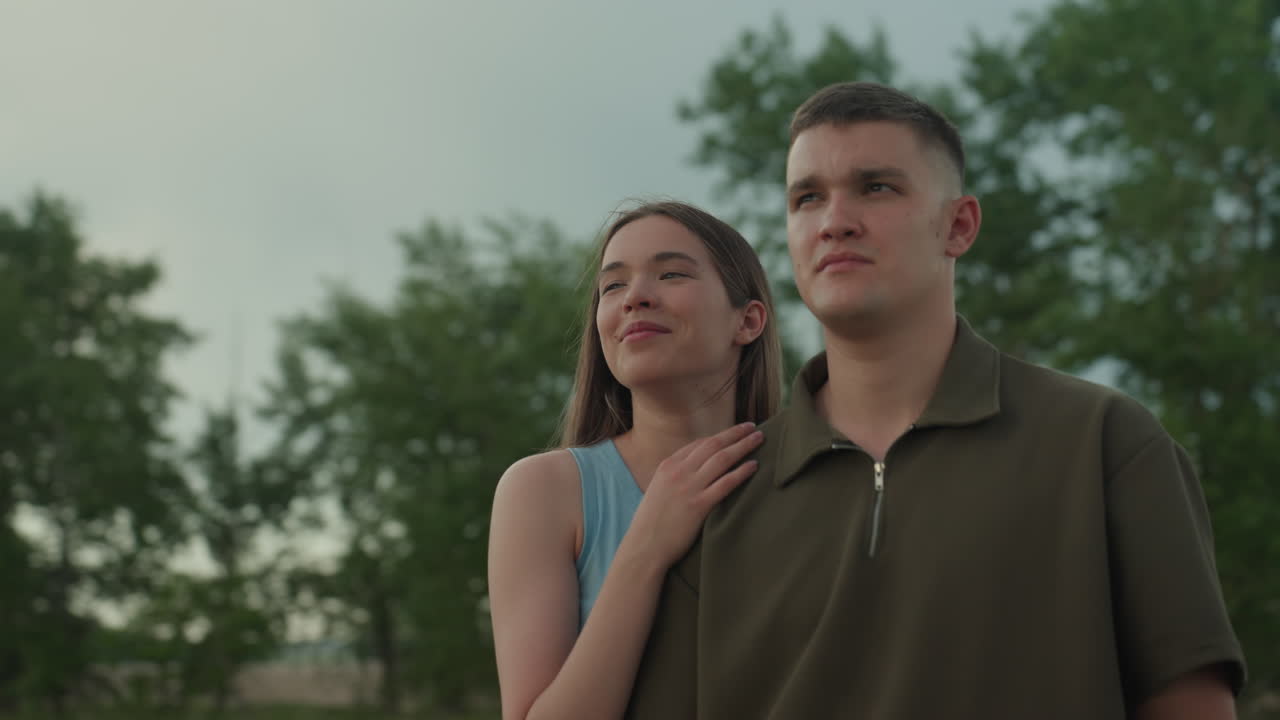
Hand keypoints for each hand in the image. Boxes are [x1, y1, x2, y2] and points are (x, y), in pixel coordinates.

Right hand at [622, 422, 763, 569]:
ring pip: (722, 459)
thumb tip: (694, 473)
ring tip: (759, 438)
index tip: (734, 433)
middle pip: (713, 445)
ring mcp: (689, 487)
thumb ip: (675, 477)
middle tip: (752, 426)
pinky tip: (754, 466)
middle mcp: (679, 472)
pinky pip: (726, 483)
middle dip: (735, 433)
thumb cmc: (651, 523)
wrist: (644, 546)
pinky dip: (742, 472)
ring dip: (743, 446)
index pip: (699, 444)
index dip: (719, 436)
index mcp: (668, 466)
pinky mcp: (699, 505)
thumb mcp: (658, 490)